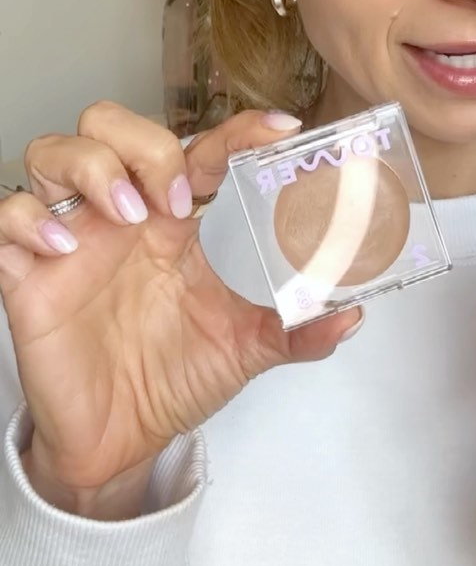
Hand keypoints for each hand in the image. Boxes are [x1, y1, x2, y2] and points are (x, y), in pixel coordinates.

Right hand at [0, 103, 361, 516]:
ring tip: (127, 216)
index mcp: (178, 220)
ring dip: (92, 168)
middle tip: (175, 198)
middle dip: (145, 143)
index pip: (203, 149)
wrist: (120, 441)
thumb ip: (298, 330)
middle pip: (113, 125)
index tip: (282, 129)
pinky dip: (29, 220)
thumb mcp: (246, 349)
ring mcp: (73, 238)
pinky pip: (5, 218)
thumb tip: (350, 314)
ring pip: (56, 151)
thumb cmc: (177, 376)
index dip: (239, 130)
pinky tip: (62, 250)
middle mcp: (123, 215)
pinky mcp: (28, 275)